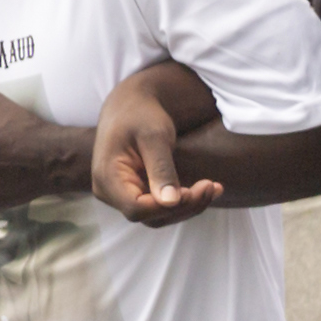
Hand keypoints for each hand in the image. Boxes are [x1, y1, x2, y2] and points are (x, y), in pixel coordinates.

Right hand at [91, 78, 222, 225]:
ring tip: (213, 187)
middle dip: (183, 206)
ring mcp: (122, 195)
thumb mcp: (153, 136)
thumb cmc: (141, 114)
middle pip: (149, 216)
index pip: (136, 208)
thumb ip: (161, 168)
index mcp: (107, 177)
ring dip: (188, 206)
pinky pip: (161, 206)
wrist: (132, 105)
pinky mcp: (137, 193)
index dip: (166, 207)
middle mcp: (109, 191)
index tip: (193, 191)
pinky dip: (185, 200)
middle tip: (210, 186)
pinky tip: (207, 188)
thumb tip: (170, 202)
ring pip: (157, 216)